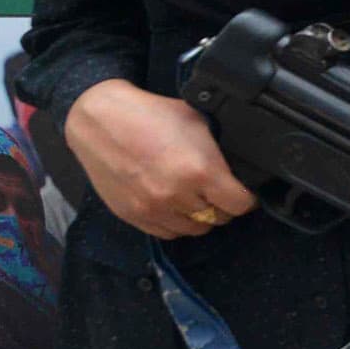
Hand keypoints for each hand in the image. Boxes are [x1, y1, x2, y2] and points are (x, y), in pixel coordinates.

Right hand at [64, 79, 255, 239]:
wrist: (101, 121)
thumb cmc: (152, 115)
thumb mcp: (199, 122)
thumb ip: (220, 151)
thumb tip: (238, 168)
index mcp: (200, 171)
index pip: (239, 204)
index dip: (247, 199)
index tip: (245, 193)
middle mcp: (177, 195)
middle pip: (219, 218)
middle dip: (224, 206)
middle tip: (221, 193)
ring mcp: (153, 208)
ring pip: (194, 229)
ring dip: (201, 218)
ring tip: (198, 199)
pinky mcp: (133, 215)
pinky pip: (167, 233)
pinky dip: (177, 224)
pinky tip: (177, 207)